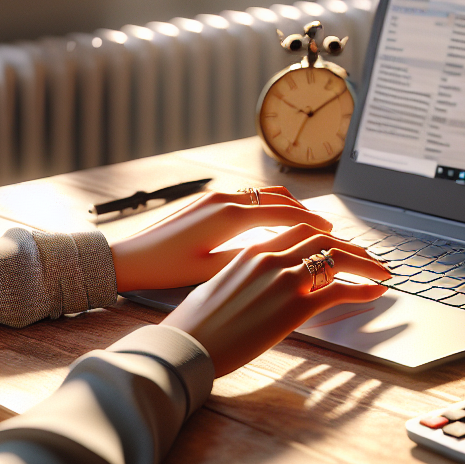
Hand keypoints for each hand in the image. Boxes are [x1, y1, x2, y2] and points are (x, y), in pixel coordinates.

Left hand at [107, 185, 332, 292]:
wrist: (131, 257)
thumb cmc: (168, 268)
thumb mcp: (216, 268)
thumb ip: (255, 255)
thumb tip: (290, 250)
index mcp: (231, 216)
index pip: (285, 214)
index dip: (313, 224)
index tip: (333, 232)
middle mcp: (226, 199)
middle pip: (279, 200)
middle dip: (306, 213)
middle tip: (327, 228)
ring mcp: (215, 197)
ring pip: (263, 195)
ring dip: (287, 206)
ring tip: (304, 222)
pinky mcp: (206, 201)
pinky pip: (248, 197)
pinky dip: (267, 206)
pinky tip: (271, 221)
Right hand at [165, 225, 391, 374]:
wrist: (187, 344)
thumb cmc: (196, 324)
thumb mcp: (218, 286)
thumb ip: (243, 277)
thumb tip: (255, 285)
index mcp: (251, 250)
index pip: (299, 232)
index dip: (325, 235)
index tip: (338, 242)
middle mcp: (271, 257)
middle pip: (323, 239)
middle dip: (350, 245)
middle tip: (368, 255)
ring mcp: (284, 279)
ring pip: (337, 258)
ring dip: (365, 263)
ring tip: (381, 270)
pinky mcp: (294, 306)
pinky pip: (339, 290)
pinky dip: (362, 289)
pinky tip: (375, 292)